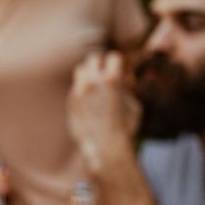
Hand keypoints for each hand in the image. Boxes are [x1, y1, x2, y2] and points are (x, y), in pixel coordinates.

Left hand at [68, 52, 140, 172]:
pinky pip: (75, 87)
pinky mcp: (71, 101)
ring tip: (96, 84)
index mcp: (111, 80)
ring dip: (89, 73)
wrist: (105, 147)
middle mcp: (92, 82)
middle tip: (106, 74)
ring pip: (81, 69)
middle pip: (93, 58)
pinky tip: (89, 100)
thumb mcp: (134, 104)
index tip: (121, 71)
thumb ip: (126, 88)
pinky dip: (82, 88)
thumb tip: (122, 80)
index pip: (113, 56)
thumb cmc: (125, 127)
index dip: (119, 63)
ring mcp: (79, 91)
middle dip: (101, 63)